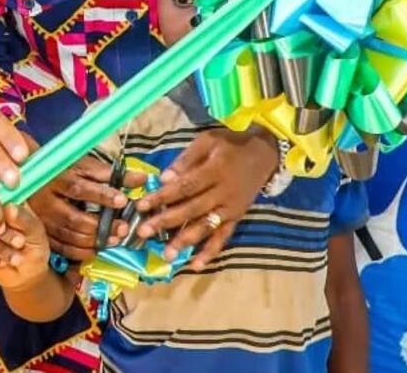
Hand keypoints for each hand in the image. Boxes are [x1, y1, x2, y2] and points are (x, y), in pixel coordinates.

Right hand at [0, 203, 51, 291]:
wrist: (24, 273)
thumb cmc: (33, 247)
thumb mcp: (35, 232)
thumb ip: (24, 219)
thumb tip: (9, 207)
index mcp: (6, 198)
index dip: (5, 215)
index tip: (18, 230)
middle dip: (5, 235)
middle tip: (20, 244)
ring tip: (13, 256)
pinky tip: (0, 261)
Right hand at [28, 155, 145, 260]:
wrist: (32, 177)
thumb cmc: (64, 171)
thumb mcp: (85, 166)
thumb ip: (112, 174)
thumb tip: (141, 179)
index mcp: (57, 179)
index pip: (79, 188)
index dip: (102, 196)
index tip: (123, 200)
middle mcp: (47, 202)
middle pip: (73, 218)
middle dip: (101, 226)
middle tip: (123, 228)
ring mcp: (44, 220)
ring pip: (69, 237)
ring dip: (94, 241)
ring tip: (115, 240)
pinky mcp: (44, 233)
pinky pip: (62, 249)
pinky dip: (81, 253)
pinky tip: (97, 249)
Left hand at [132, 127, 278, 268]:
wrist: (265, 153)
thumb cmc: (231, 144)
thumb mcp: (207, 141)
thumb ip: (186, 160)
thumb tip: (164, 179)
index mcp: (215, 171)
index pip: (185, 187)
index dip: (162, 197)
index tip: (141, 206)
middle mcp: (224, 193)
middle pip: (192, 209)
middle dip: (166, 222)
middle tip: (143, 232)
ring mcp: (231, 209)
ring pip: (206, 227)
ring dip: (185, 242)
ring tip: (166, 255)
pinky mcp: (237, 218)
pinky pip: (223, 237)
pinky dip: (211, 252)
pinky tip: (196, 265)